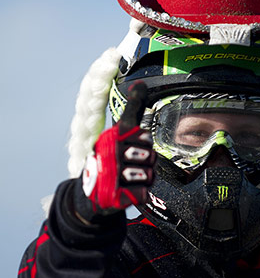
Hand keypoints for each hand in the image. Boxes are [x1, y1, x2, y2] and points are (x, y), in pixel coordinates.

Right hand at [82, 81, 155, 211]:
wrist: (91, 193)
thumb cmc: (109, 157)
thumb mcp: (119, 131)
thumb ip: (133, 109)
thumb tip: (139, 83)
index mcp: (115, 136)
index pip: (141, 134)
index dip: (142, 141)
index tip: (133, 142)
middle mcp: (113, 152)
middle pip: (151, 155)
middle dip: (146, 162)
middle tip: (131, 164)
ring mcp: (114, 174)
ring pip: (149, 175)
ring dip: (143, 178)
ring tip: (129, 177)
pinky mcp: (117, 195)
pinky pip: (143, 192)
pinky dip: (139, 193)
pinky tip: (127, 190)